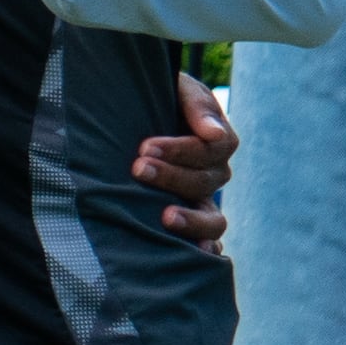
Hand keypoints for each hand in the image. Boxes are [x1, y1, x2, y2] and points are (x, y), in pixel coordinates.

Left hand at [135, 69, 235, 249]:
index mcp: (216, 140)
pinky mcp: (189, 221)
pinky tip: (194, 256)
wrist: (130, 116)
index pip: (214, 149)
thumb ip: (196, 106)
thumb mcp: (176, 89)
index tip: (145, 147)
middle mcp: (214, 172)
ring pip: (214, 218)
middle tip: (137, 167)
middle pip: (207, 180)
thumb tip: (214, 135)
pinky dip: (206, 249)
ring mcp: (203, 200)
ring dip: (192, 219)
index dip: (182, 149)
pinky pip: (208, 241)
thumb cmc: (155, 99)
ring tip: (165, 216)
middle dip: (171, 175)